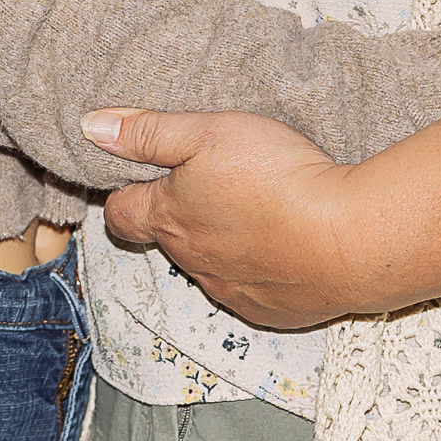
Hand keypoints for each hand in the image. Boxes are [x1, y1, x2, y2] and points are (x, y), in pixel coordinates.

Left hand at [87, 108, 367, 329]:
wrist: (350, 240)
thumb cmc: (278, 178)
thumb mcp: (209, 133)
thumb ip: (149, 132)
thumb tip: (90, 128)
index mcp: (170, 218)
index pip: (120, 214)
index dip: (122, 193)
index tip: (136, 176)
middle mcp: (192, 261)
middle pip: (166, 238)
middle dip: (178, 213)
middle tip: (210, 182)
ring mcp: (230, 291)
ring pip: (208, 264)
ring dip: (220, 240)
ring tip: (255, 208)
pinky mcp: (269, 311)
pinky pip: (249, 290)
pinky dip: (257, 268)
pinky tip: (283, 242)